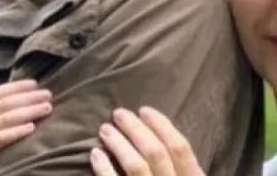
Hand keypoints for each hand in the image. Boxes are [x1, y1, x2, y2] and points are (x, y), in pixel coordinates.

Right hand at [0, 79, 52, 175]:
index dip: (16, 86)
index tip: (35, 83)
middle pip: (5, 103)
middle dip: (28, 97)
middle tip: (48, 94)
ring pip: (6, 118)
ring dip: (28, 111)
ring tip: (46, 108)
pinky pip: (0, 138)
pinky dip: (16, 131)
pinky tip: (31, 128)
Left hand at [90, 107, 204, 175]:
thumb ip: (181, 166)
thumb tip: (163, 135)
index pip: (181, 148)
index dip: (162, 126)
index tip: (144, 109)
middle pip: (156, 153)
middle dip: (136, 129)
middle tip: (119, 113)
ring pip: (136, 166)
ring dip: (119, 143)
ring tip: (104, 129)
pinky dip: (104, 167)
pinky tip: (95, 153)